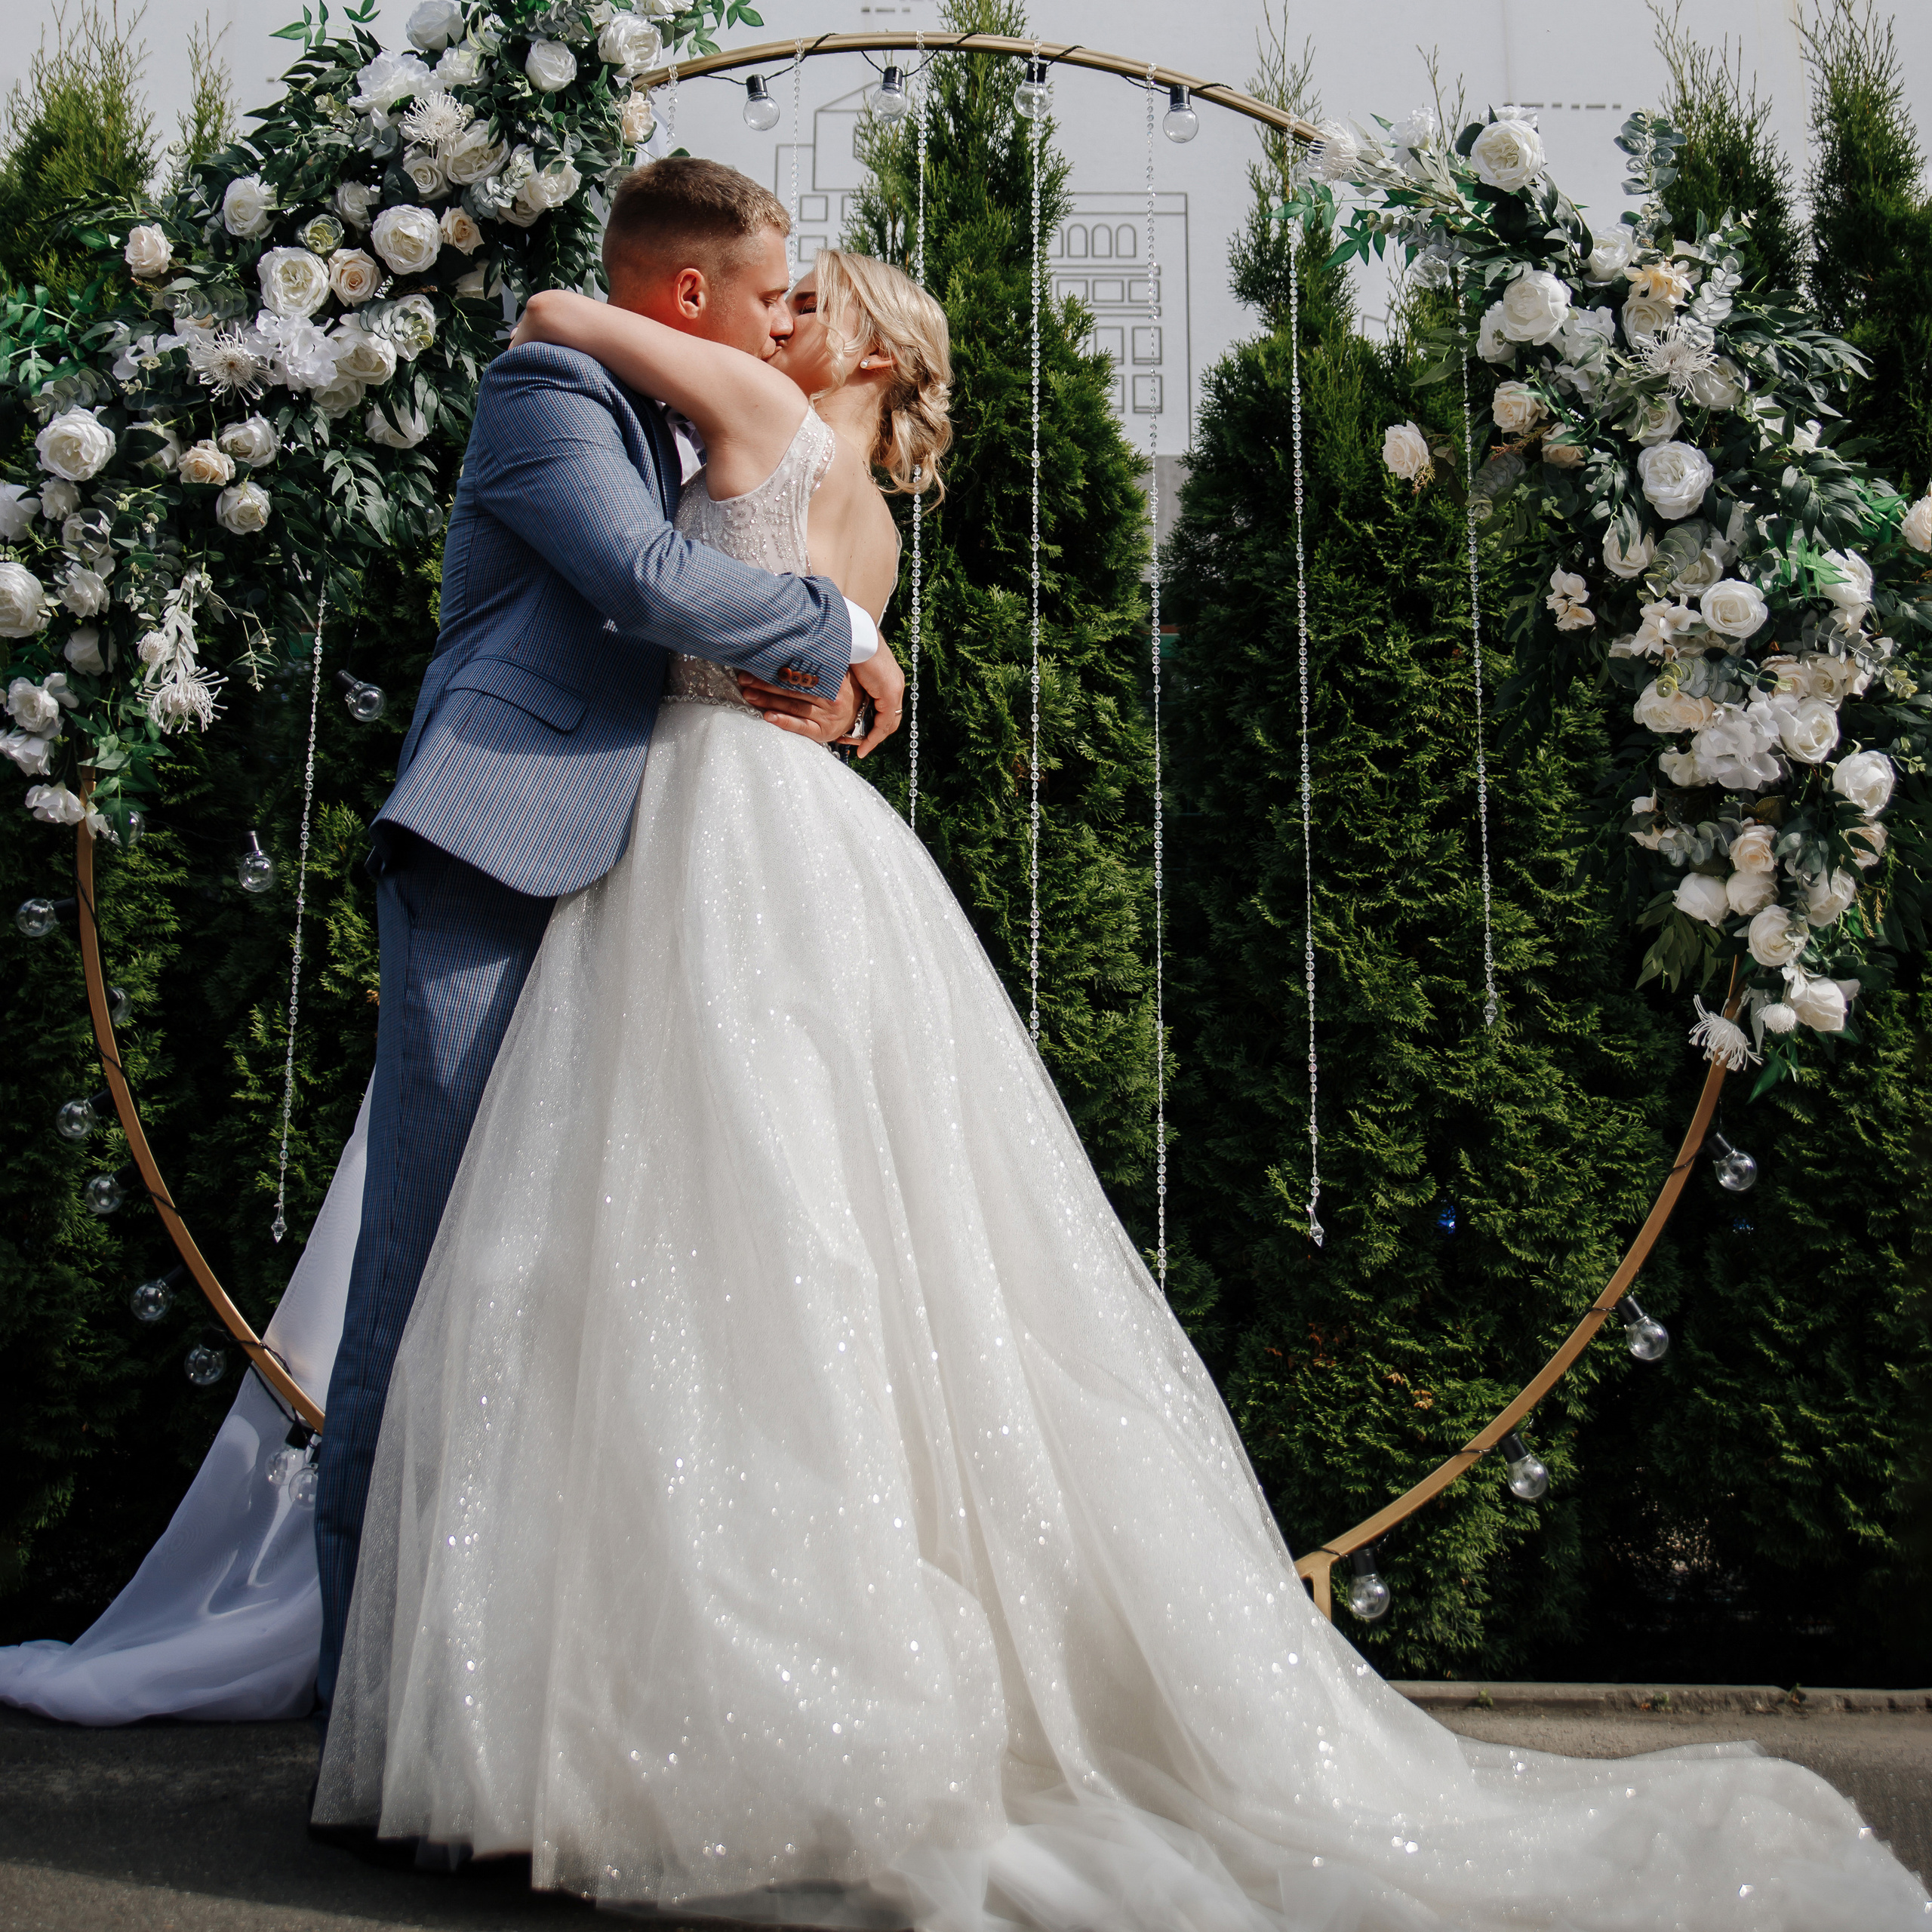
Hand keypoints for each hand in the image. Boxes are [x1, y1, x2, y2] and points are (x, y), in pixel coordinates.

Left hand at [736, 669, 858, 745]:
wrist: (862, 716)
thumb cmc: (843, 691)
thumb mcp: (838, 674)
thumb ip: (820, 663)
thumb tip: (794, 643)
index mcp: (832, 679)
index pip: (801, 673)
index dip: (778, 668)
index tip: (757, 662)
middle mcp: (831, 697)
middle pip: (794, 688)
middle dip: (766, 683)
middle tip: (745, 678)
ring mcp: (827, 716)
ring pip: (793, 706)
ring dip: (768, 700)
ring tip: (748, 694)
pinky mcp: (823, 733)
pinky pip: (801, 727)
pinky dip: (784, 721)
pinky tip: (768, 717)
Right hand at [849, 637, 904, 757]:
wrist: (854, 633)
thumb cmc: (848, 646)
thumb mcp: (851, 669)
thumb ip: (852, 683)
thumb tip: (841, 690)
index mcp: (888, 677)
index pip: (886, 708)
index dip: (875, 724)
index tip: (861, 734)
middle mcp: (895, 684)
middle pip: (890, 719)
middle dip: (874, 735)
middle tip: (860, 745)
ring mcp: (895, 688)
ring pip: (888, 724)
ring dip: (873, 739)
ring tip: (860, 749)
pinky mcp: (890, 692)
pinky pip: (884, 723)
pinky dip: (874, 737)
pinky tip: (863, 746)